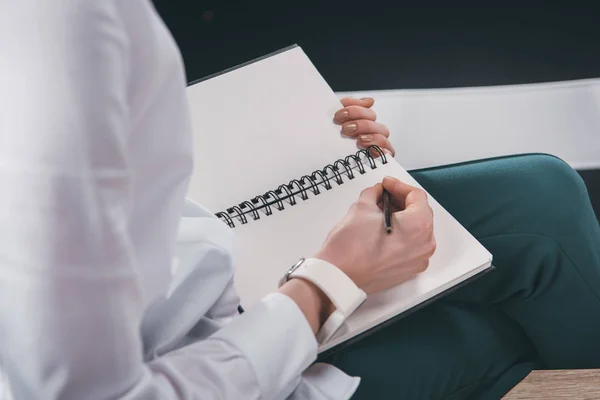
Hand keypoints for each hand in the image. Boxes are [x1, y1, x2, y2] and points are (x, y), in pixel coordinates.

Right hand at [315, 176, 435, 293]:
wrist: (339, 276)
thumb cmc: (350, 248)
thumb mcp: (362, 207)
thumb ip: (374, 193)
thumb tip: (378, 192)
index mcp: (418, 226)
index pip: (416, 196)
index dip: (399, 186)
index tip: (387, 184)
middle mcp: (423, 244)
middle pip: (420, 213)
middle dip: (401, 201)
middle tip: (384, 194)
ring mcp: (418, 260)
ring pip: (416, 230)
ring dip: (402, 217)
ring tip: (381, 211)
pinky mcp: (408, 270)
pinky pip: (411, 246)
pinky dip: (401, 234)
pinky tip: (384, 228)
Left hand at [334, 97, 394, 155]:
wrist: (322, 163)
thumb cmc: (330, 143)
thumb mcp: (334, 125)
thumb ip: (346, 108)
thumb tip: (369, 101)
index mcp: (361, 121)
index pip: (366, 109)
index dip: (355, 109)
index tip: (339, 115)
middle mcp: (370, 132)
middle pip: (373, 120)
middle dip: (360, 122)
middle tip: (344, 129)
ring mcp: (376, 145)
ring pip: (382, 135)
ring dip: (371, 135)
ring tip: (359, 140)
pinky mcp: (380, 159)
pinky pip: (388, 154)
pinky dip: (383, 151)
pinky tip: (373, 151)